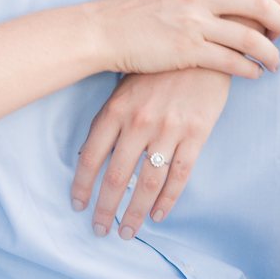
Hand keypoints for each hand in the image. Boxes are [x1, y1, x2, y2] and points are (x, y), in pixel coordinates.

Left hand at [72, 68, 229, 237]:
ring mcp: (168, 130)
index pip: (90, 156)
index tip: (77, 205)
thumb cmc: (158, 68)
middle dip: (106, 208)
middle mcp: (139, 123)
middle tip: (100, 230)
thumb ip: (110, 120)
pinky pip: (179, 176)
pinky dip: (167, 200)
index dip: (82, 185)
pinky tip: (158, 216)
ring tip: (126, 232)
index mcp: (115, 110)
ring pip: (147, 183)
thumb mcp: (125, 87)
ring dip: (135, 212)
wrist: (202, 47)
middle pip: (116, 176)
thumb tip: (89, 155)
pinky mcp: (196, 134)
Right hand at [84, 0, 279, 78]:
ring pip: (252, 37)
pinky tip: (252, 74)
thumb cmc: (131, 14)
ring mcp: (195, 24)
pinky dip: (250, 70)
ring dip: (271, 54)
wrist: (101, 31)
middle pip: (260, 1)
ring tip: (274, 64)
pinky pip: (232, 62)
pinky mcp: (189, 51)